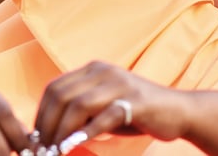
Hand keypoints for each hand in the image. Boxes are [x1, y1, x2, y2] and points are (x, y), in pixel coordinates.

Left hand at [33, 61, 190, 150]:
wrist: (179, 111)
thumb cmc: (138, 112)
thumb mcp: (104, 105)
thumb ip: (80, 111)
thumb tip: (48, 131)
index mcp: (94, 70)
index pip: (54, 88)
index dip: (40, 114)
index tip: (37, 138)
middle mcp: (104, 72)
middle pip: (61, 96)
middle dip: (47, 125)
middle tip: (43, 149)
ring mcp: (121, 84)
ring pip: (78, 105)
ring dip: (62, 131)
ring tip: (57, 151)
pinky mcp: (136, 101)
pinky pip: (104, 117)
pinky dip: (86, 133)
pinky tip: (75, 145)